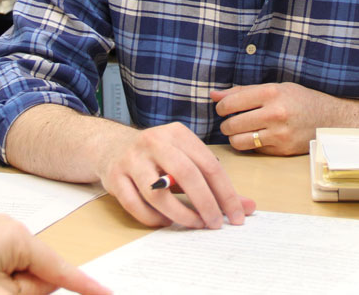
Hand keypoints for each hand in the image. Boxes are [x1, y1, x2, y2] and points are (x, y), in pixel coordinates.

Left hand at [0, 215, 109, 294]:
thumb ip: (29, 293)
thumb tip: (42, 286)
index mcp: (17, 236)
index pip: (60, 269)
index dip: (85, 286)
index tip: (109, 294)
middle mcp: (7, 225)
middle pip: (37, 271)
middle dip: (22, 292)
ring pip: (16, 272)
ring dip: (3, 289)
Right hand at [95, 121, 255, 229]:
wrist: (111, 145)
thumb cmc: (157, 156)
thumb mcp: (186, 159)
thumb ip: (216, 183)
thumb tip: (248, 206)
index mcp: (178, 134)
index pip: (210, 165)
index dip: (226, 193)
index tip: (236, 215)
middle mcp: (155, 142)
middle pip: (186, 175)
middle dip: (206, 204)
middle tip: (215, 224)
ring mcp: (132, 159)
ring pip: (158, 193)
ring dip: (180, 214)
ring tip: (193, 224)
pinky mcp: (115, 176)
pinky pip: (136, 205)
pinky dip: (153, 218)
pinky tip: (166, 221)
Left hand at [212, 83, 340, 154]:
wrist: (330, 119)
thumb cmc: (300, 100)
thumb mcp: (275, 88)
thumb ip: (243, 92)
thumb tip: (214, 95)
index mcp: (271, 93)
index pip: (231, 103)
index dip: (221, 107)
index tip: (223, 109)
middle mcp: (275, 114)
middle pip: (232, 124)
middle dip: (226, 124)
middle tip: (230, 122)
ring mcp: (278, 134)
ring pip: (238, 141)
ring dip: (234, 137)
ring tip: (240, 131)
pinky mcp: (282, 150)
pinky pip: (253, 150)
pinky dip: (250, 145)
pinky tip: (256, 137)